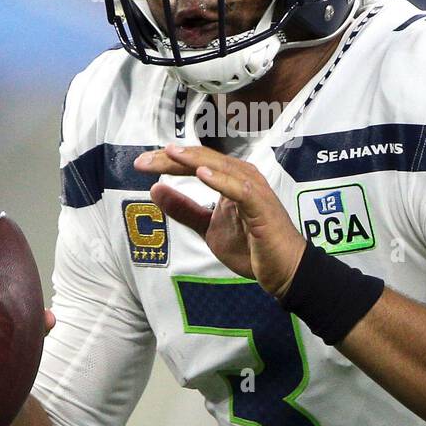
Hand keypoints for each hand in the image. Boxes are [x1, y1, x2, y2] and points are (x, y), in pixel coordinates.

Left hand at [134, 144, 306, 297]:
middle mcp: (242, 178)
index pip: (195, 163)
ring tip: (169, 154)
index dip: (167, 161)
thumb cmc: (253, 248)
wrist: (284, 271)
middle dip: (172, 158)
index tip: (140, 164)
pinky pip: (240, 189)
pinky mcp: (262, 206)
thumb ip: (184, 209)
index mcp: (230, 180)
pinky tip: (202, 175)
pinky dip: (222, 181)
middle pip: (204, 160)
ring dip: (194, 161)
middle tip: (143, 161)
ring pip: (221, 167)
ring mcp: (254, 190)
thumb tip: (155, 190)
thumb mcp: (209, 228)